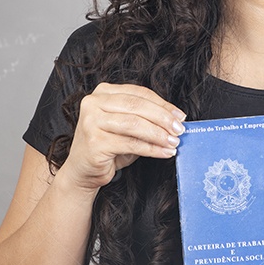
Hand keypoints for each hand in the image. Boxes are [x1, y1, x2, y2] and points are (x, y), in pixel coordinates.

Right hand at [60, 82, 185, 192]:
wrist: (83, 171)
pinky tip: (163, 152)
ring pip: (135, 124)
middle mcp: (94, 103)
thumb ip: (145, 118)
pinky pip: (131, 143)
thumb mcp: (127, 127)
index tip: (180, 115)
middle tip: (179, 129)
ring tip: (173, 142)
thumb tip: (175, 119)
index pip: (139, 93)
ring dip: (159, 134)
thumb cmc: (107, 147)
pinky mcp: (94, 141)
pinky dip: (151, 148)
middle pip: (137, 106)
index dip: (163, 104)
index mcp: (103, 93)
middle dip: (163, 118)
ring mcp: (91, 121)